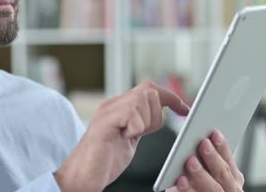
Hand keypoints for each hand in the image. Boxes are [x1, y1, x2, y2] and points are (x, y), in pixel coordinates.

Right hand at [54, 81, 189, 191]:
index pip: (150, 88)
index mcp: (119, 107)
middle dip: (156, 114)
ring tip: (129, 136)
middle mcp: (112, 104)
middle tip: (141, 133)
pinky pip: (131, 113)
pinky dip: (134, 127)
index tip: (185, 110)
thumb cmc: (104, 162)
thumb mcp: (130, 137)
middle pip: (149, 90)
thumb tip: (161, 111)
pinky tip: (123, 138)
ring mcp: (107, 112)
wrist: (81, 177)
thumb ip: (141, 122)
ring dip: (144, 122)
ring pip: (142, 99)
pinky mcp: (104, 122)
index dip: (170, 97)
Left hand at [167, 131, 244, 191]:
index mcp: (232, 179)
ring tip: (190, 162)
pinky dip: (189, 190)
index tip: (215, 133)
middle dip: (213, 157)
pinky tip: (181, 181)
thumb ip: (208, 161)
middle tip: (203, 144)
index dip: (223, 147)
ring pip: (213, 187)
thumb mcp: (209, 172)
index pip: (229, 160)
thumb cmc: (201, 184)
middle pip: (223, 174)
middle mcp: (229, 190)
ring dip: (201, 174)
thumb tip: (201, 140)